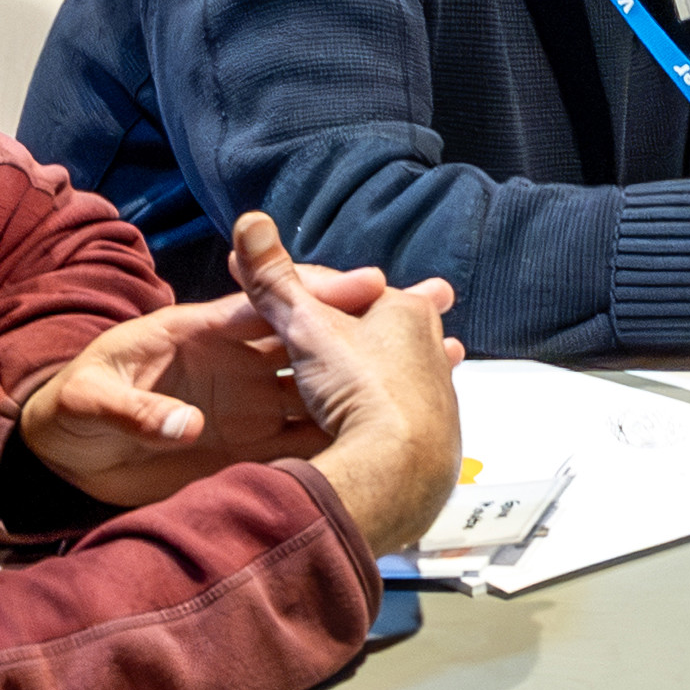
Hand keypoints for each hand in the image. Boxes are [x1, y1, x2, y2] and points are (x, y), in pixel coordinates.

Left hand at [17, 232, 424, 512]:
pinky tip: (396, 445)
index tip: (370, 287)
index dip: (318, 294)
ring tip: (435, 375)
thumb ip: (131, 409)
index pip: (269, 306)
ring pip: (325, 394)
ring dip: (371, 386)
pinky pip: (310, 447)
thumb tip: (185, 427)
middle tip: (428, 316)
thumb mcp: (86, 400)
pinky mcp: (253, 454)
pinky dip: (349, 445)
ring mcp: (252, 411)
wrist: (62, 457)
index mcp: (203, 332)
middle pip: (314, 342)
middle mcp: (241, 368)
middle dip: (367, 330)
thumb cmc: (68, 410)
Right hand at [230, 211, 465, 553]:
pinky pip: (406, 421)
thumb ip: (275, 281)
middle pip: (389, 332)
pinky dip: (390, 419)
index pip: (351, 292)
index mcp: (405, 310)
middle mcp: (433, 348)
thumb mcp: (305, 327)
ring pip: (405, 377)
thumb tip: (251, 221)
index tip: (296, 295)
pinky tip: (379, 430)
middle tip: (373, 321)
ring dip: (390, 375)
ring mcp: (438, 397)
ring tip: (376, 377)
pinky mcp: (434, 441)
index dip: (313, 293)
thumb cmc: (360, 387)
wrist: (399, 467)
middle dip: (376, 327)